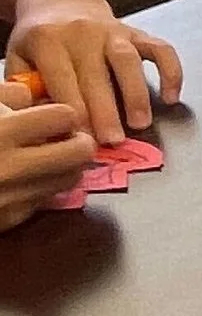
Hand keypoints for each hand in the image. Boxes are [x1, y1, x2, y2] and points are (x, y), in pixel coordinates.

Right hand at [0, 90, 94, 228]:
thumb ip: (9, 94)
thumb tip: (36, 95)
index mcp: (4, 132)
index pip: (66, 116)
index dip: (64, 113)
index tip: (57, 116)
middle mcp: (13, 167)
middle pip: (80, 152)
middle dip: (79, 141)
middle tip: (68, 137)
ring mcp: (13, 197)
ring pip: (71, 179)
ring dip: (67, 166)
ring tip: (49, 158)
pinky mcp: (11, 220)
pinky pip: (47, 201)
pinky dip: (45, 188)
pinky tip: (30, 179)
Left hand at [6, 0, 182, 143]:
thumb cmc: (39, 38)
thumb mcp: (18, 57)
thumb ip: (25, 88)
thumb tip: (42, 122)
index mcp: (48, 39)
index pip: (63, 79)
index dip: (73, 111)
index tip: (80, 139)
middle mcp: (83, 33)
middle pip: (96, 75)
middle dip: (106, 111)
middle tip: (111, 141)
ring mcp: (113, 31)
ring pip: (128, 61)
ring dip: (136, 94)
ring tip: (140, 123)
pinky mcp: (137, 32)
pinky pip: (160, 49)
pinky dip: (171, 71)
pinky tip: (172, 97)